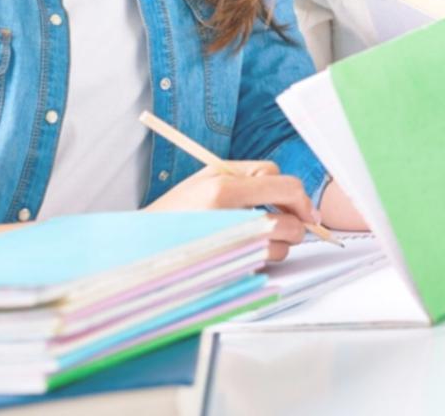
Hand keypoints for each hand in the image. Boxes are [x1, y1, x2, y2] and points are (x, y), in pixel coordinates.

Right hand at [145, 160, 316, 261]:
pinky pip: (263, 264)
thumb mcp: (208, 178)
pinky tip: (245, 251)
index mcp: (223, 186)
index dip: (300, 198)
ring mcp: (227, 245)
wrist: (140, 244)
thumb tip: (291, 193)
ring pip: (280, 245)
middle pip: (289, 221)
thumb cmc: (176, 211)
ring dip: (279, 244)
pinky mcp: (225, 268)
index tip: (303, 208)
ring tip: (257, 238)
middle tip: (290, 226)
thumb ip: (250, 176)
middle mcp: (227, 215)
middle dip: (296, 224)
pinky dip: (263, 258)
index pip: (286, 186)